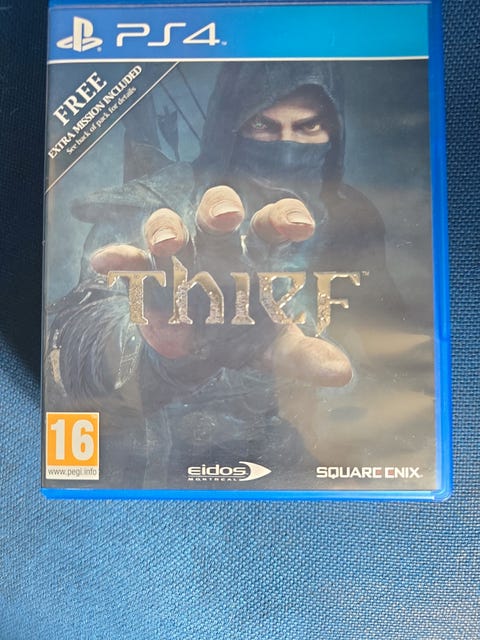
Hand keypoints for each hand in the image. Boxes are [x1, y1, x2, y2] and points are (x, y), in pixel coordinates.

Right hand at [90, 185, 351, 387]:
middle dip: (219, 207)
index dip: (284, 217)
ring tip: (167, 247)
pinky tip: (106, 263)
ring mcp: (179, 258)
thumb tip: (343, 374)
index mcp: (254, 256)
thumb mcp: (274, 347)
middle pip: (217, 209)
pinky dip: (119, 259)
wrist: (200, 348)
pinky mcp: (147, 278)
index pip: (271, 224)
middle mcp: (216, 247)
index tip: (299, 227)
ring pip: (168, 227)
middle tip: (226, 218)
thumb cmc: (245, 334)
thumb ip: (304, 356)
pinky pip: (131, 261)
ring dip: (165, 230)